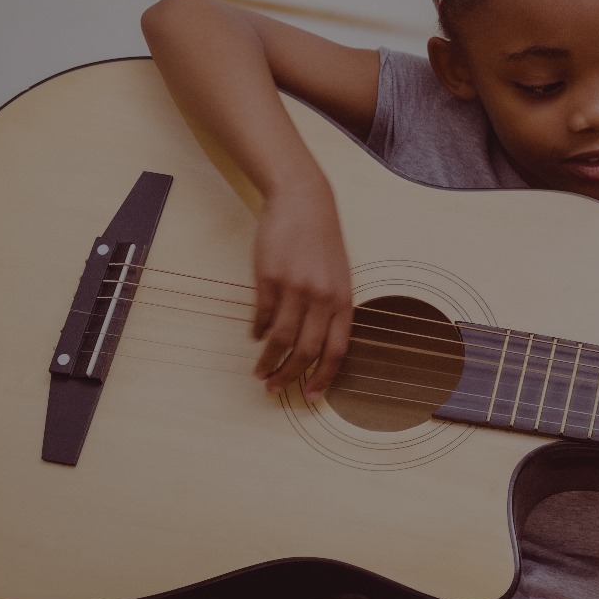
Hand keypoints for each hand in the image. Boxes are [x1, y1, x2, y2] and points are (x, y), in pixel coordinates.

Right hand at [250, 181, 352, 400]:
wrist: (304, 201)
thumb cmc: (322, 240)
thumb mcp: (339, 275)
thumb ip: (331, 310)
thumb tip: (313, 347)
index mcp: (344, 299)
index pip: (337, 350)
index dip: (323, 378)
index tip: (310, 396)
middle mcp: (322, 297)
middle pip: (306, 351)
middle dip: (289, 376)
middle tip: (274, 389)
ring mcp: (295, 287)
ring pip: (280, 339)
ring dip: (268, 361)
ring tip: (259, 372)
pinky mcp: (269, 278)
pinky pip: (262, 315)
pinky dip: (257, 332)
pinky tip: (254, 337)